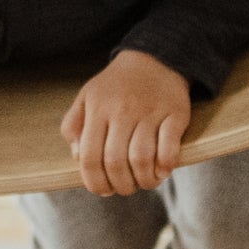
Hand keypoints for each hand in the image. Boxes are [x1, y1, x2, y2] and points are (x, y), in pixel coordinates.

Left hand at [62, 51, 190, 195]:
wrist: (155, 57)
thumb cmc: (116, 85)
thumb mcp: (86, 97)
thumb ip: (73, 125)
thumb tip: (77, 157)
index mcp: (98, 110)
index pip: (90, 158)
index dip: (95, 182)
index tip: (103, 191)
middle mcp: (122, 112)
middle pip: (116, 162)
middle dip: (121, 186)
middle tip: (126, 189)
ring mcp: (150, 113)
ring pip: (142, 159)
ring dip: (144, 180)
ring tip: (145, 182)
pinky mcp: (175, 113)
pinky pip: (169, 147)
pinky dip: (166, 166)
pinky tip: (163, 171)